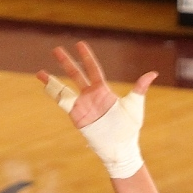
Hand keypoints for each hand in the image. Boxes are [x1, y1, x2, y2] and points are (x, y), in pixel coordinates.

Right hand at [37, 41, 156, 129]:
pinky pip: (62, 102)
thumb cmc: (129, 128)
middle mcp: (91, 96)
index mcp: (104, 91)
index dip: (87, 57)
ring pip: (64, 88)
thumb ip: (140, 88)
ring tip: (39, 72)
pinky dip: (52, 93)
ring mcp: (82, 105)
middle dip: (67, 62)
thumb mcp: (134, 106)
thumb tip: (152, 73)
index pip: (93, 69)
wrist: (121, 148)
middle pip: (76, 75)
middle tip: (57, 49)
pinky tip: (44, 85)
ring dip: (52, 80)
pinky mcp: (76, 116)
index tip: (80, 44)